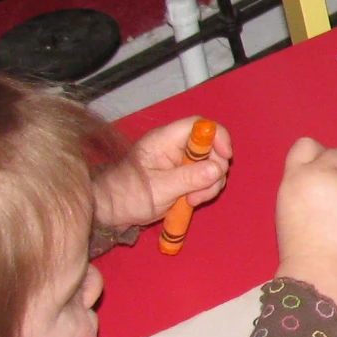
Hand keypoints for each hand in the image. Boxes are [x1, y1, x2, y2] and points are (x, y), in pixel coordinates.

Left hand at [92, 117, 234, 234]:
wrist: (111, 212)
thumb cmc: (128, 196)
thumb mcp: (160, 188)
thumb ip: (189, 178)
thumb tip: (217, 169)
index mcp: (164, 140)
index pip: (197, 125)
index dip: (216, 136)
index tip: (225, 156)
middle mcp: (174, 146)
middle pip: (210, 147)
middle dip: (213, 170)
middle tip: (203, 192)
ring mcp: (179, 161)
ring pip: (211, 164)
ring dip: (210, 184)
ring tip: (193, 201)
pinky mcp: (183, 176)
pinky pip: (204, 177)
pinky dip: (204, 190)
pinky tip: (191, 202)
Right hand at [275, 138, 336, 312]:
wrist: (319, 263)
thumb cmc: (298, 238)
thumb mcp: (288, 201)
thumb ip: (303, 179)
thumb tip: (321, 169)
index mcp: (299, 174)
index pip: (307, 144)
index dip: (315, 155)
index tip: (320, 168)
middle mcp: (327, 172)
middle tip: (334, 197)